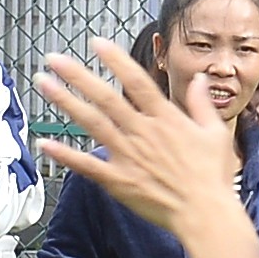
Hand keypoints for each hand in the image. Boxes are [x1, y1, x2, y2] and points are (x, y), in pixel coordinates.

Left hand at [36, 43, 243, 240]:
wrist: (204, 214)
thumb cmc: (212, 177)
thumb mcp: (215, 133)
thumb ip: (202, 103)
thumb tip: (199, 78)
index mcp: (165, 119)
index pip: (136, 81)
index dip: (116, 60)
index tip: (97, 43)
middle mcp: (143, 132)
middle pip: (105, 97)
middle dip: (78, 75)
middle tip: (54, 59)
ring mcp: (128, 156)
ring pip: (91, 123)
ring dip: (65, 102)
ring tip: (44, 84)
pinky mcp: (118, 180)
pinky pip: (87, 165)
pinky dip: (65, 154)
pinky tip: (44, 143)